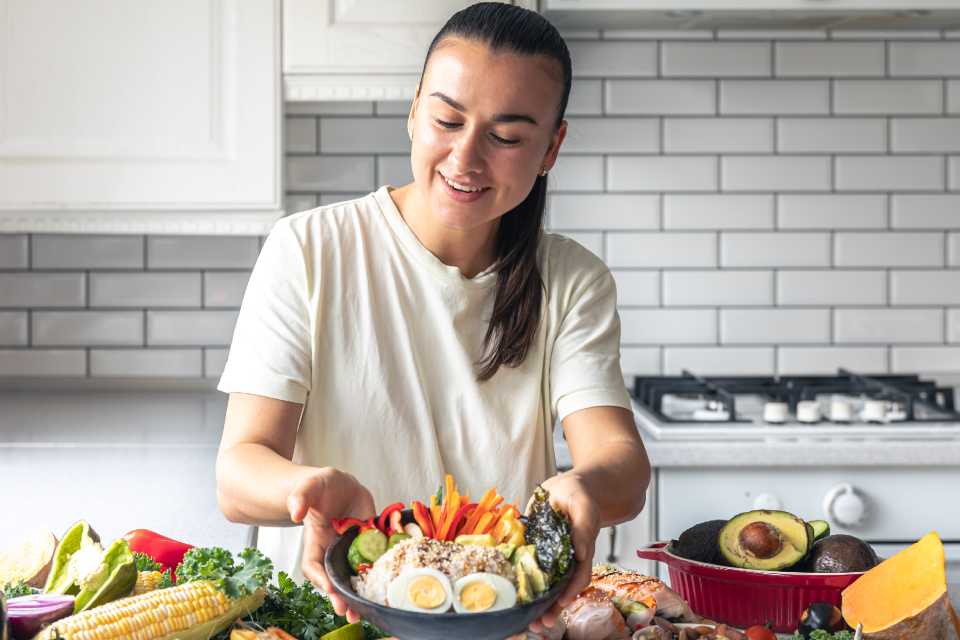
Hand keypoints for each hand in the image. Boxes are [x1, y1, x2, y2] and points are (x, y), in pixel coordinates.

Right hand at [287, 467, 375, 622]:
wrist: (342, 485)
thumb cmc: (321, 487)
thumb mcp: (309, 485)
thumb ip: (301, 496)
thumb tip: (295, 511)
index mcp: (316, 540)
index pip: (314, 565)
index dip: (320, 578)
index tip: (330, 588)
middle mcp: (334, 549)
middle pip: (335, 577)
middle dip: (341, 596)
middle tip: (349, 612)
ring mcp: (353, 547)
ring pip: (355, 574)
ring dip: (360, 592)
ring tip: (366, 611)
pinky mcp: (371, 541)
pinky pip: (376, 557)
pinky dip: (382, 569)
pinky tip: (389, 581)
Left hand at [526, 471, 599, 635]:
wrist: (566, 487)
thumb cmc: (580, 495)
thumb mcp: (584, 506)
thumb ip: (585, 527)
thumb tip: (581, 552)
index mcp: (580, 551)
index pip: (578, 577)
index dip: (571, 592)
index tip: (562, 604)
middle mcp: (565, 558)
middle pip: (560, 589)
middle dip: (551, 608)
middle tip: (539, 625)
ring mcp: (549, 556)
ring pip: (543, 585)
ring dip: (536, 603)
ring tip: (525, 622)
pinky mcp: (533, 549)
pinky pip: (525, 567)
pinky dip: (519, 582)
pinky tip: (509, 594)